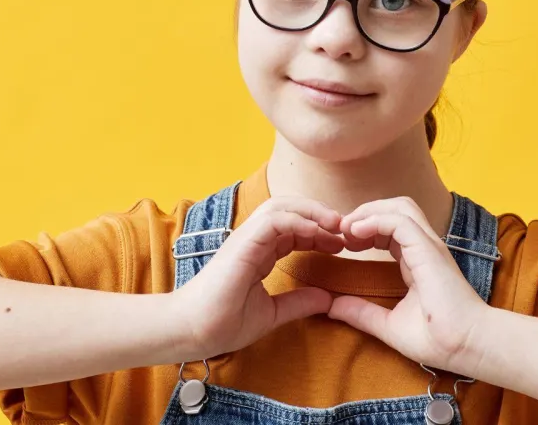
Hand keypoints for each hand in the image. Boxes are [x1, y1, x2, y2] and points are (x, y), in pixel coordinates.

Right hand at [171, 197, 344, 359]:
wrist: (192, 331)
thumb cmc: (223, 323)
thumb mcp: (271, 313)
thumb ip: (298, 303)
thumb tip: (327, 299)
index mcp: (258, 253)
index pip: (293, 230)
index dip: (318, 232)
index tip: (340, 245)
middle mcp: (253, 240)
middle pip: (290, 210)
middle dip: (319, 215)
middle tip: (344, 230)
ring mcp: (246, 238)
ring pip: (282, 206)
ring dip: (311, 211)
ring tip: (335, 224)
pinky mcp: (242, 242)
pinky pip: (273, 220)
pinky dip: (297, 221)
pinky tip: (316, 231)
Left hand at [327, 197, 490, 374]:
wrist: (466, 347)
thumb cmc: (438, 339)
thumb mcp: (389, 325)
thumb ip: (361, 313)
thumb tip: (331, 307)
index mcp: (417, 260)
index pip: (391, 227)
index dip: (365, 228)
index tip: (344, 244)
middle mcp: (424, 247)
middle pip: (395, 208)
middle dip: (365, 213)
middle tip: (341, 232)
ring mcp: (429, 246)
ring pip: (400, 207)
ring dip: (369, 212)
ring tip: (347, 230)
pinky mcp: (429, 251)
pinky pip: (400, 221)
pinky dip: (375, 220)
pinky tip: (356, 233)